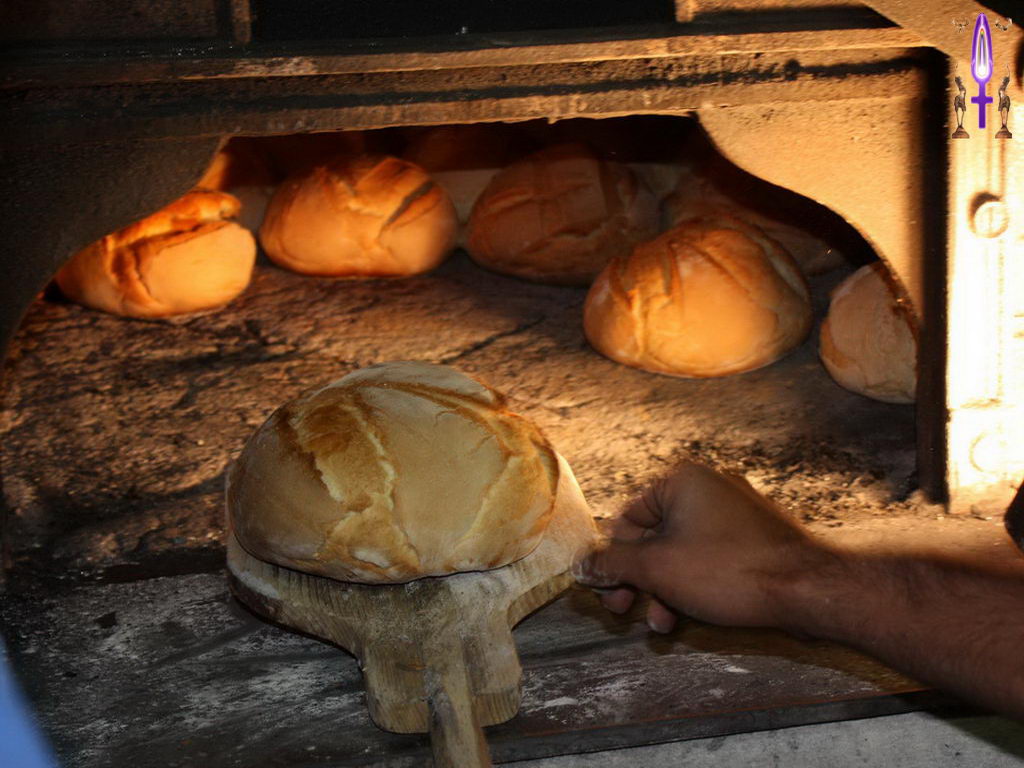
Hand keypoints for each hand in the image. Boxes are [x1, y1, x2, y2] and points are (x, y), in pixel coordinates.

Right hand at [574, 462, 832, 632]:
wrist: (808, 589)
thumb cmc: (731, 570)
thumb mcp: (657, 568)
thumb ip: (612, 564)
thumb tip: (581, 564)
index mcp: (681, 481)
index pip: (626, 518)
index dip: (611, 559)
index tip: (604, 591)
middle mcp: (707, 488)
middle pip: (652, 537)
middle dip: (636, 579)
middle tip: (622, 611)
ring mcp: (734, 513)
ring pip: (680, 552)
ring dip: (662, 590)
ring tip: (660, 624)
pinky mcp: (754, 538)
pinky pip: (708, 558)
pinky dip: (692, 585)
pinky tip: (686, 617)